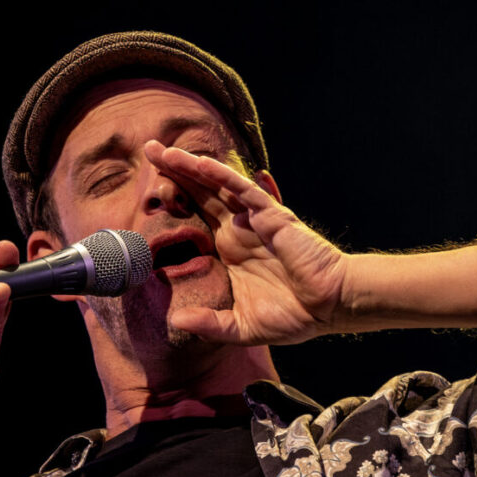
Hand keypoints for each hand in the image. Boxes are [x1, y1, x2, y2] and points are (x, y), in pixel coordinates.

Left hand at [144, 141, 348, 344]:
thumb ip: (210, 324)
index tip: (146, 191)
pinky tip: (200, 164)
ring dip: (190, 166)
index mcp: (230, 250)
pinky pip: (244, 191)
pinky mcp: (272, 217)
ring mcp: (254, 221)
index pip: (195, 218)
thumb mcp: (242, 327)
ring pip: (217, 185)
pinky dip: (223, 176)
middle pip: (200, 192)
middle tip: (148, 149)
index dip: (174, 200)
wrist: (330, 308)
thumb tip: (174, 320)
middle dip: (174, 171)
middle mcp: (238, 230)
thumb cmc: (293, 316)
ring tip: (162, 150)